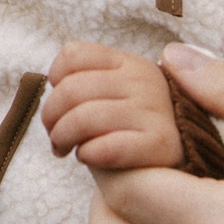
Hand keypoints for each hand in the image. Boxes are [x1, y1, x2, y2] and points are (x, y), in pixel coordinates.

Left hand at [40, 39, 182, 175]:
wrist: (173, 168)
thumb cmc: (129, 132)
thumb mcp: (112, 96)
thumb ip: (86, 84)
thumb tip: (53, 86)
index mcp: (129, 63)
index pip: (73, 54)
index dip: (54, 79)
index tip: (59, 104)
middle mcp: (145, 80)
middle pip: (70, 89)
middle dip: (50, 117)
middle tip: (56, 137)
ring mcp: (155, 110)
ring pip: (82, 117)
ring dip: (62, 138)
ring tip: (65, 149)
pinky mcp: (162, 144)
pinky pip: (106, 147)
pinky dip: (87, 154)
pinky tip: (89, 157)